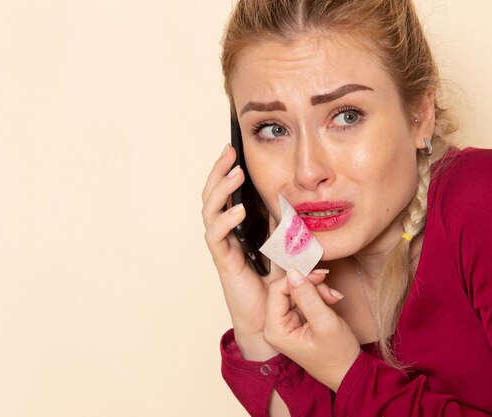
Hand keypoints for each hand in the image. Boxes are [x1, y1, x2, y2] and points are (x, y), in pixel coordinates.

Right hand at [202, 145, 342, 359]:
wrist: (270, 318)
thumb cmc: (277, 285)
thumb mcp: (288, 246)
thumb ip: (286, 227)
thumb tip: (293, 203)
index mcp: (238, 226)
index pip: (227, 192)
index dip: (228, 170)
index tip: (235, 148)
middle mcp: (226, 232)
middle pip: (213, 195)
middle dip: (219, 171)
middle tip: (228, 150)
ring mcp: (223, 246)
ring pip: (209, 210)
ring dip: (220, 189)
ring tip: (234, 172)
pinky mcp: (224, 261)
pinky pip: (217, 237)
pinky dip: (225, 221)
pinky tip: (238, 210)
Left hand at [263, 269, 361, 391]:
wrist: (348, 372)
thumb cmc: (338, 355)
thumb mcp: (325, 324)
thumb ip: (308, 297)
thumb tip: (293, 272)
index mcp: (275, 330)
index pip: (278, 290)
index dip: (299, 279)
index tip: (321, 277)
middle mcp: (274, 326)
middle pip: (286, 289)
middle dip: (310, 286)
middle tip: (330, 292)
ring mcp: (283, 323)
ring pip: (295, 292)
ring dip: (317, 291)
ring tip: (333, 299)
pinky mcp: (294, 321)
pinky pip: (302, 299)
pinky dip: (318, 297)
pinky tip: (331, 301)